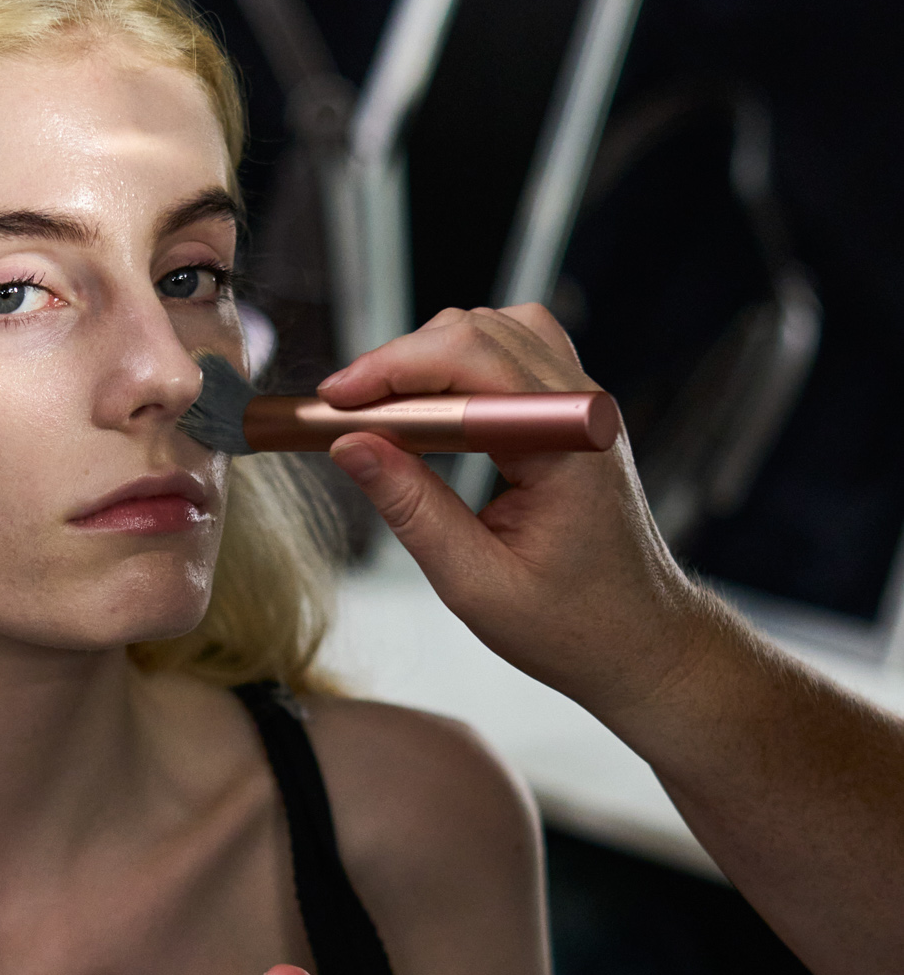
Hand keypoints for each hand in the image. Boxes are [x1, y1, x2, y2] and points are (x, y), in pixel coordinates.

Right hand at [319, 304, 704, 730]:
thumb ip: (412, 509)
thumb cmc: (572, 626)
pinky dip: (458, 372)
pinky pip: (511, 358)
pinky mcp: (571, 416)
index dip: (391, 370)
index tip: (333, 402)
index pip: (470, 360)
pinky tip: (426, 413)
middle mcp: (584, 409)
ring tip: (377, 412)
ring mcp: (583, 406)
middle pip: (478, 333)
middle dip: (398, 362)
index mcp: (568, 445)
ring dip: (428, 360)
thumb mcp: (475, 582)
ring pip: (494, 332)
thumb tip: (351, 448)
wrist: (640, 642)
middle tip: (340, 410)